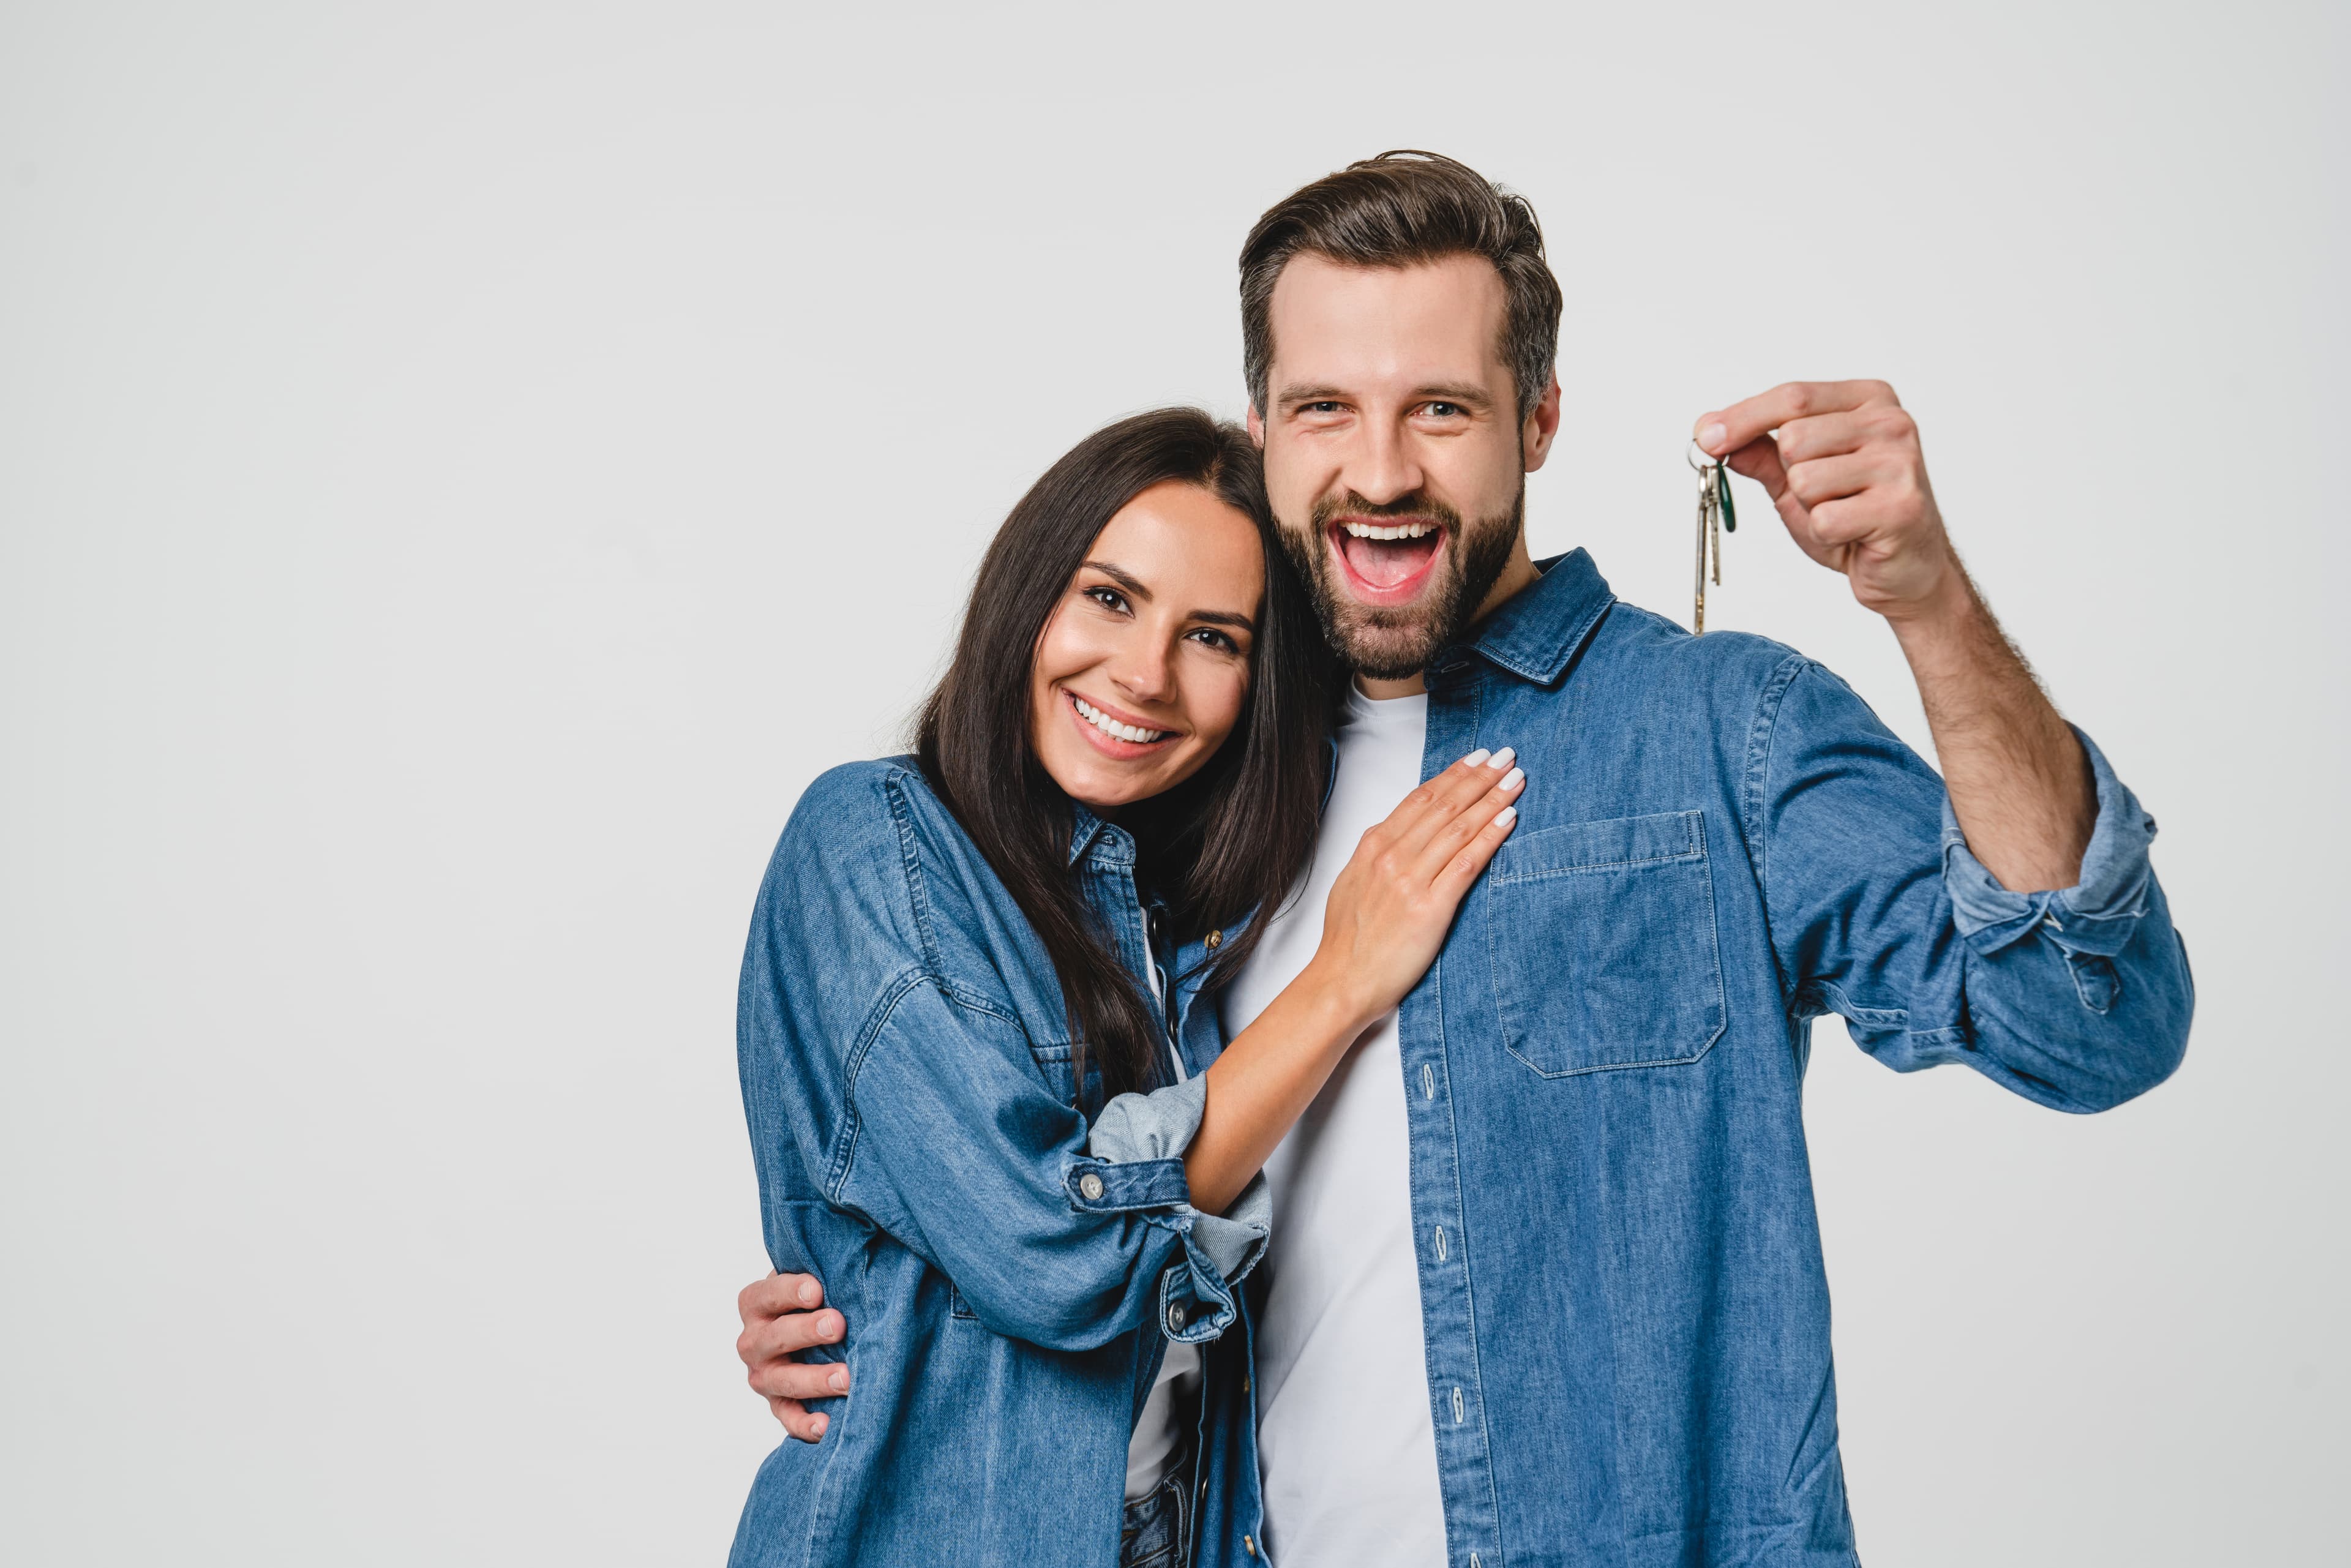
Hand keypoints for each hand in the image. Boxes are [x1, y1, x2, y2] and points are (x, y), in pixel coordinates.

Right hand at [736, 1271, 847, 1441]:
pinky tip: (827, 1425)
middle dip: (806, 1331)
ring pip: (783, 1380)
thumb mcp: (809, 1276)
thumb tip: (850, 1262)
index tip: (817, 1290)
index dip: (790, 1291)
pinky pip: (788, 1417)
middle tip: (838, 1325)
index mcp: (755, 1303)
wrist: (805, 1330)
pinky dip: (805, 1425)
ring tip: (846, 1377)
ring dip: (814, 1379)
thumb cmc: (814, 1297)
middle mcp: (753, 1341)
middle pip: (774, 1337)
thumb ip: (820, 1269)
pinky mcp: (778, 1404)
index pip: (766, 1295)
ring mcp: (764, 1376)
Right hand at [1310, 747, 1523, 1029]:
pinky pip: (1467, 862)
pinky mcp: (1431, 908)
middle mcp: (1392, 856)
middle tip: (1507, 757)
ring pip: (1459, 827)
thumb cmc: (1348, 940)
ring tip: (1516, 780)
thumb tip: (1399, 832)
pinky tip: (1509, 819)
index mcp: (1373, 846)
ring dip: (1492, 799)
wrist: (1342, 981)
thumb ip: (1377, 854)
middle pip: (1445, 805)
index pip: (1421, 798)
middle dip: (1480, 777)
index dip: (1454, 774)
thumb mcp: (1353, 882)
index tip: (1478, 758)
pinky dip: (1490, 837)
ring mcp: (1411, 881)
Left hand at [1695, 381, 1962, 621]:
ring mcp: (1901, 462)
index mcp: (1869, 399)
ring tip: (1843, 512)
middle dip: (1791, 476)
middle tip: (1824, 496)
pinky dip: (1826, 533)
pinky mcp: (1900, 506)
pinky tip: (1856, 533)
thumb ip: (1759, 452)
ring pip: (1804, 480)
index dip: (1742, 418)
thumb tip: (1709, 432)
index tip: (1705, 436)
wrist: (1905, 568)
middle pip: (1794, 439)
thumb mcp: (1797, 478)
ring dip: (1810, 507)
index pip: (1792, 396)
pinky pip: (1824, 518)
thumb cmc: (1854, 516)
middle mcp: (1891, 421)